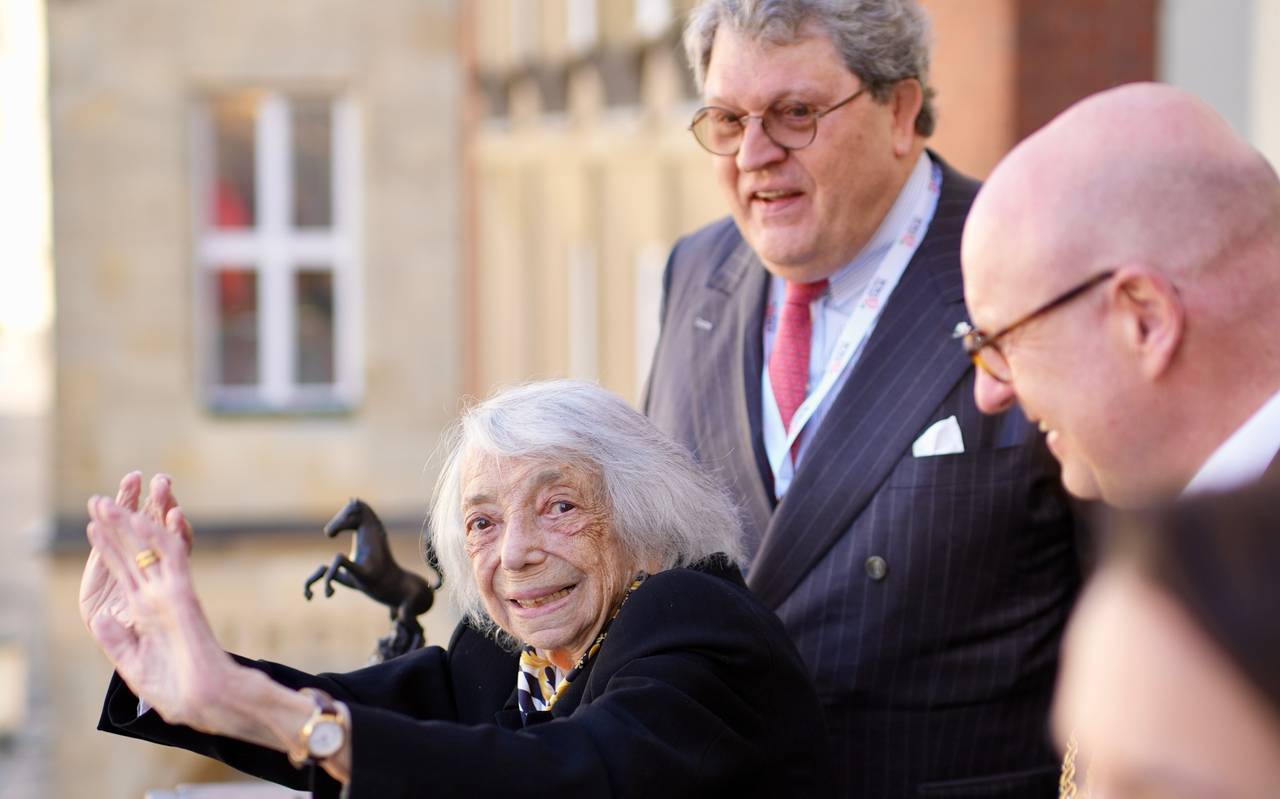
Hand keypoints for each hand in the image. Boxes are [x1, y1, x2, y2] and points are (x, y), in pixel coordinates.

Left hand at [84, 494, 226, 728]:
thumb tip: (99, 617)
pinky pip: (171, 559)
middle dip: (114, 526)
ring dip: (129, 523)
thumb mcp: (134, 664)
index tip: (91, 527)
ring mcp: (170, 592)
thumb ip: (116, 640)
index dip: (107, 549)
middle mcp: (157, 596)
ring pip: (149, 548)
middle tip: (99, 499)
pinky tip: (143, 519)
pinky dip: (157, 538)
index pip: (124, 572)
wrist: (204, 700)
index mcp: (145, 613)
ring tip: (109, 501)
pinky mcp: (183, 594)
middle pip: (133, 553)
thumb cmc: (175, 688)